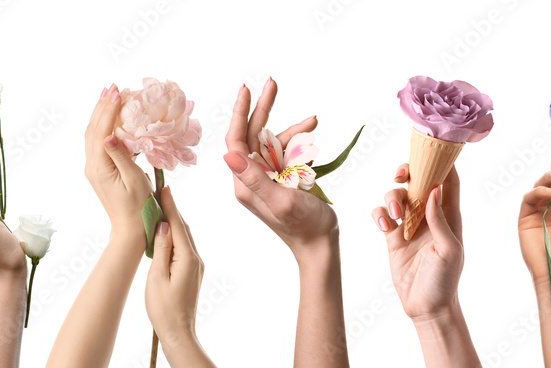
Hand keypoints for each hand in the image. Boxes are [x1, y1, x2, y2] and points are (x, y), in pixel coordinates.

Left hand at [85, 84, 151, 239]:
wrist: (131, 229)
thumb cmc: (138, 208)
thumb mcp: (133, 181)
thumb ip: (121, 156)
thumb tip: (110, 134)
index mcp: (100, 167)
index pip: (101, 131)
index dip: (109, 110)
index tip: (118, 92)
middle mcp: (92, 165)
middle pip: (93, 129)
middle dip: (102, 106)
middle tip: (113, 86)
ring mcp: (94, 168)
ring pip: (93, 134)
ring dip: (101, 113)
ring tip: (110, 95)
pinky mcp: (100, 170)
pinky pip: (98, 142)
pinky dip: (104, 125)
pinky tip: (111, 118)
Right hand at [145, 187, 213, 366]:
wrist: (178, 331)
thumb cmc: (163, 308)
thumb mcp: (157, 276)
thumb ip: (162, 248)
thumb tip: (164, 225)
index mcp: (187, 258)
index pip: (178, 225)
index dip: (170, 205)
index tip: (164, 188)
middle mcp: (196, 259)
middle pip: (184, 228)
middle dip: (172, 209)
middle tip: (161, 191)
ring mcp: (196, 266)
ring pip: (185, 237)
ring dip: (174, 222)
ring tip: (162, 206)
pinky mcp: (193, 272)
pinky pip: (185, 247)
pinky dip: (176, 235)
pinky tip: (167, 231)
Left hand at [224, 79, 336, 259]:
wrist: (320, 246)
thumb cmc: (305, 226)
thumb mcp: (281, 200)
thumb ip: (255, 177)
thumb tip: (230, 154)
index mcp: (245, 183)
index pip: (235, 140)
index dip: (239, 113)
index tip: (247, 89)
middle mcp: (251, 179)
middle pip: (251, 135)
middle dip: (263, 109)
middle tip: (272, 83)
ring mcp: (266, 179)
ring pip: (273, 143)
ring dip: (293, 131)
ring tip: (313, 121)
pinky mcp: (280, 181)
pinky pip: (287, 155)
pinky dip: (300, 146)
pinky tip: (313, 145)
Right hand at [371, 164, 463, 320]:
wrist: (426, 306)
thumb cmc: (445, 280)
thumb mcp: (449, 251)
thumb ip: (441, 220)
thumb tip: (435, 190)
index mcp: (449, 214)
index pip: (448, 180)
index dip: (441, 162)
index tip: (430, 149)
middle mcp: (429, 214)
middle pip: (417, 180)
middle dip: (407, 171)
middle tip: (400, 174)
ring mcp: (409, 224)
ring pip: (396, 194)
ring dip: (391, 197)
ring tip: (395, 215)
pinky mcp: (392, 236)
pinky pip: (381, 214)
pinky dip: (379, 215)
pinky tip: (384, 227)